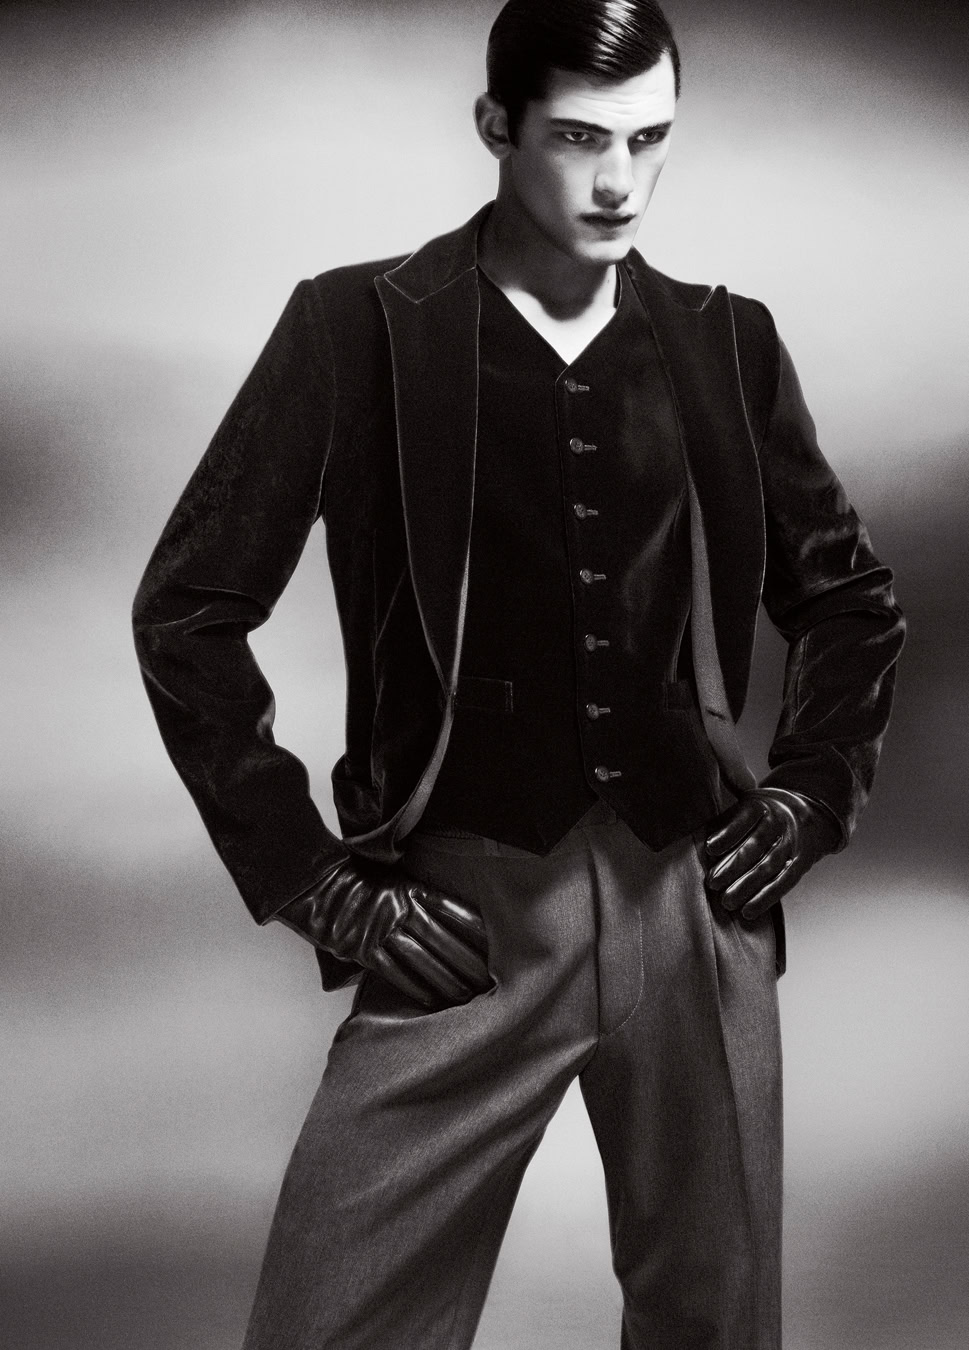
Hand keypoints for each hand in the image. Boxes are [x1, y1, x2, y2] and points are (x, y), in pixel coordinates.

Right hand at [274, 854, 491, 1008]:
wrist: (316, 885)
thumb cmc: (357, 879)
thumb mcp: (392, 876)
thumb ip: (418, 892)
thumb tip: (447, 911)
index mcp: (410, 888)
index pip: (451, 908)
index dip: (474, 928)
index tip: (497, 943)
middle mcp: (399, 909)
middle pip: (442, 938)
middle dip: (469, 960)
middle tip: (493, 978)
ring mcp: (380, 930)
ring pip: (422, 959)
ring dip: (448, 979)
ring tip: (470, 995)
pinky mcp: (363, 950)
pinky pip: (395, 973)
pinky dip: (416, 988)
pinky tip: (434, 1000)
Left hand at [703, 788, 841, 919]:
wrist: (808, 815)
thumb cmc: (762, 814)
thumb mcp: (745, 801)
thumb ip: (724, 814)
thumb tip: (705, 826)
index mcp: (761, 805)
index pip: (745, 818)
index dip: (728, 833)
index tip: (709, 848)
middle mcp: (779, 822)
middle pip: (756, 845)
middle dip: (733, 866)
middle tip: (712, 882)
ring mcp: (792, 844)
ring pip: (768, 867)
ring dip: (747, 887)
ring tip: (727, 901)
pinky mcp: (800, 863)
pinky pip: (783, 883)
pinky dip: (765, 898)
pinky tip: (748, 911)